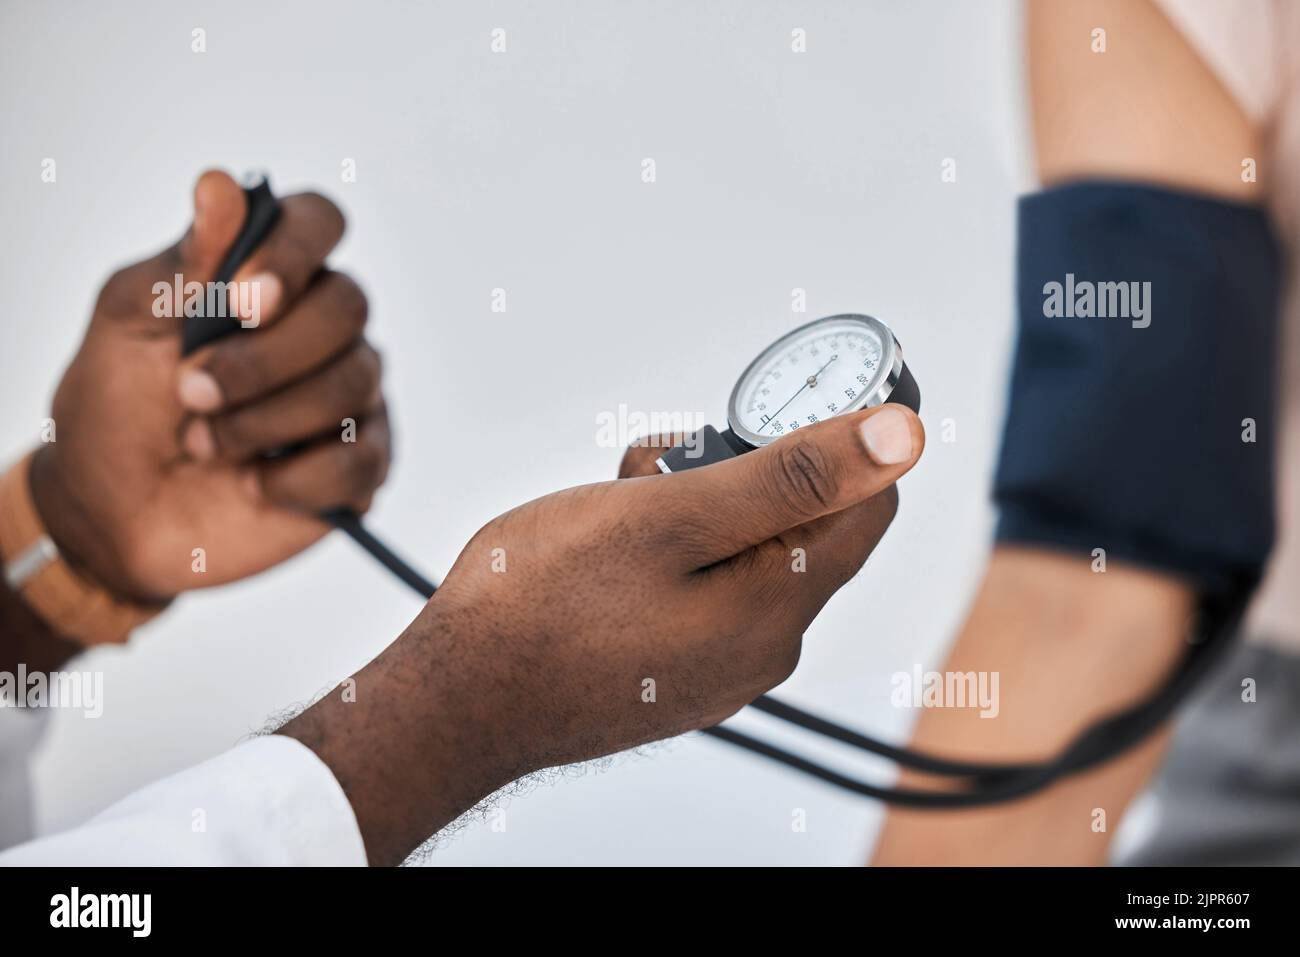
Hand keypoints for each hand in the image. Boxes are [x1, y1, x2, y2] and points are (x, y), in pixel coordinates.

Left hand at [32, 170, 389, 602]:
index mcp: (270, 276)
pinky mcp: (359, 466)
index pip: (319, 222)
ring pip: (355, 381)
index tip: (242, 301)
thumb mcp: (127, 325)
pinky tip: (252, 483)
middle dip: (266, 357)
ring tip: (204, 442)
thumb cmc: (118, 406)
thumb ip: (180, 264)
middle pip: (348, 306)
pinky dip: (298, 477)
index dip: (294, 252)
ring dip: (267, 418)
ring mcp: (349, 396)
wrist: (113, 512)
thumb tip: (220, 186)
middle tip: (191, 391)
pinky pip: (363, 460)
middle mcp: (321, 328)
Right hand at [283, 405, 923, 863]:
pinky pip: (703, 588)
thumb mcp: (673, 514)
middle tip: (661, 464)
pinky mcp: (677, 671)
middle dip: (741, 472)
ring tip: (621, 500)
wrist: (458, 700)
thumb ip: (793, 475)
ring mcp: (718, 667)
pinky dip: (671, 549)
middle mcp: (763, 648)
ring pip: (741, 552)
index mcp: (777, 609)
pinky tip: (610, 545)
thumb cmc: (545, 601)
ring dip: (695, 506)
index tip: (768, 410)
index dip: (840, 441)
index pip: (866, 506)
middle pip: (797, 527)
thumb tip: (903, 438)